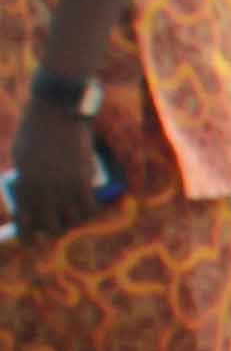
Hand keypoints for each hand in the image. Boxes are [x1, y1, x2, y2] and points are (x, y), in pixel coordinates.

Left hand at [7, 91, 95, 237]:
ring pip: (73, 218)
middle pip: (51, 224)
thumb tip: (30, 193)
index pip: (25, 219)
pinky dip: (90, 213)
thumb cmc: (34, 127)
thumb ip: (26, 175)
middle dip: (53, 231)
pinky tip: (90, 213)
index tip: (29, 243)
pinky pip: (89, 206)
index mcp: (24, 182)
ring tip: (74, 220)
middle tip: (55, 228)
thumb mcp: (20, 153)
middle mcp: (43, 188)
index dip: (27, 235)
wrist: (56, 108)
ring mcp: (64, 184)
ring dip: (74, 223)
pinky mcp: (83, 177)